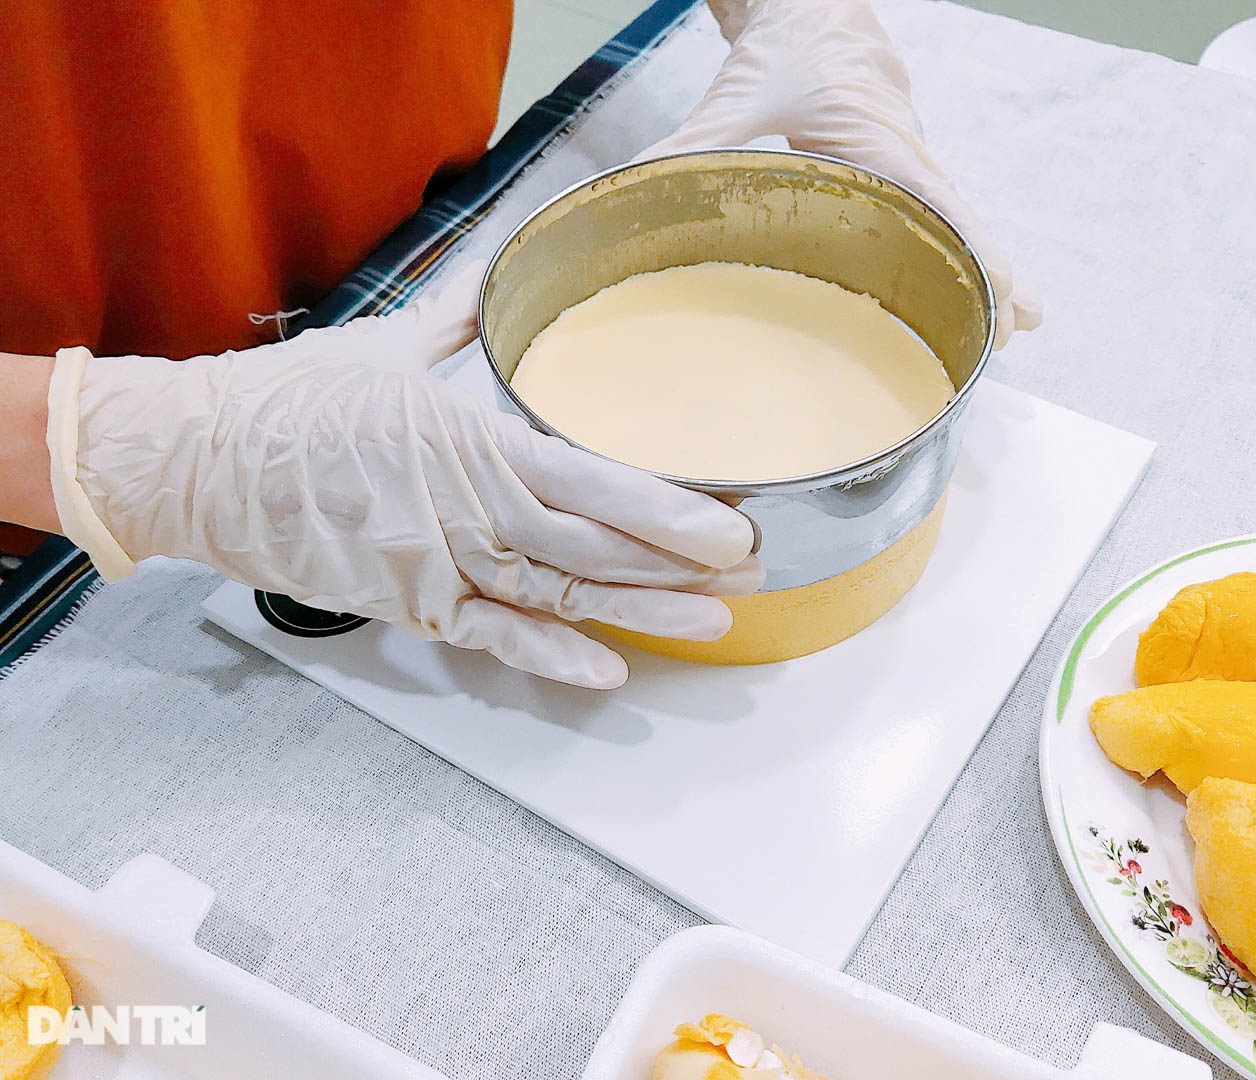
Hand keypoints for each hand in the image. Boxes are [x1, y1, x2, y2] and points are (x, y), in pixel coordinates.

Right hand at [46, 261, 761, 688]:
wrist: (196, 461)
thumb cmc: (294, 399)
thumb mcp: (393, 340)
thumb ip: (471, 311)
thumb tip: (515, 255)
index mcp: (471, 439)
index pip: (591, 480)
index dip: (666, 509)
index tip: (729, 521)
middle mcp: (467, 510)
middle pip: (594, 549)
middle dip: (679, 565)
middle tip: (751, 572)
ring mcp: (439, 567)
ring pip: (558, 599)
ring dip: (640, 614)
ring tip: (711, 624)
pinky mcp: (408, 605)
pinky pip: (489, 639)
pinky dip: (549, 659)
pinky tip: (607, 672)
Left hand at [646, 0, 1040, 345]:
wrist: (815, 1)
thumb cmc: (789, 40)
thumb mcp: (738, 94)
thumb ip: (692, 142)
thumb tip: (635, 184)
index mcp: (877, 138)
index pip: (936, 202)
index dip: (970, 249)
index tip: (1001, 291)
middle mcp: (905, 154)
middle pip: (958, 221)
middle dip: (991, 276)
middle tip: (1018, 330)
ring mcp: (906, 161)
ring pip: (950, 221)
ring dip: (980, 269)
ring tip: (1005, 330)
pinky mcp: (895, 168)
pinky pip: (931, 214)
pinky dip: (953, 250)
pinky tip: (957, 291)